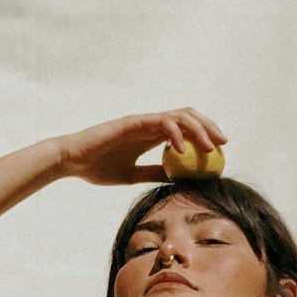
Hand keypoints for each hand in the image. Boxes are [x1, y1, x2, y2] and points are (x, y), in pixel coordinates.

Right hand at [57, 109, 227, 185]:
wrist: (73, 161)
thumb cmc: (97, 168)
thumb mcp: (132, 175)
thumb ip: (154, 173)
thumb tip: (178, 180)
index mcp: (150, 134)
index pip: (184, 128)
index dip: (204, 135)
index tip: (218, 151)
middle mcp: (149, 124)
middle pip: (187, 117)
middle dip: (209, 127)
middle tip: (222, 145)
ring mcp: (142, 121)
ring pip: (179, 116)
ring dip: (198, 129)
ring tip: (209, 147)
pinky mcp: (133, 122)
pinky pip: (160, 123)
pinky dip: (175, 134)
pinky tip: (182, 150)